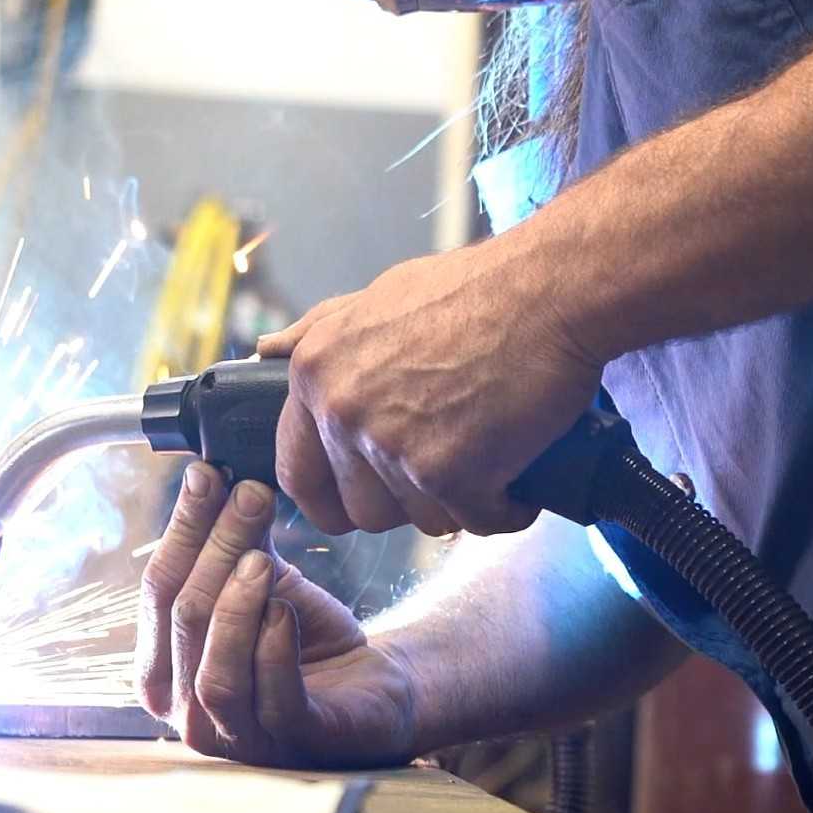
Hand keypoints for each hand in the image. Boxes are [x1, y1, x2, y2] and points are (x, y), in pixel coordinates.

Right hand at [137, 462, 421, 768]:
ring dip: (236, 606)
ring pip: (215, 672)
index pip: (157, 591)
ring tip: (261, 558)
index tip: (207, 474)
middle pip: (185, 621)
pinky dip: (274, 651)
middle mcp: (186, 713)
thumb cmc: (300, 636)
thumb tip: (209, 473)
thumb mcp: (259, 580)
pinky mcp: (293, 743)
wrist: (369, 683)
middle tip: (249, 496)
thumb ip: (229, 540)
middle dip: (215, 550)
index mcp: (163, 669)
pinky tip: (286, 614)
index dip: (182, 529)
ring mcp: (237, 738)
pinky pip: (272, 700)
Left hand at [259, 237, 601, 538]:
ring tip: (489, 457)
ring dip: (459, 503)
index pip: (297, 473)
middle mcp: (342, 412)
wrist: (547, 292)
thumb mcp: (373, 296)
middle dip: (406, 502)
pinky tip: (519, 471)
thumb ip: (317, 331)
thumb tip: (265, 350)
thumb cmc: (472, 290)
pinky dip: (505, 507)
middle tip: (447, 469)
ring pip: (421, 521)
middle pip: (361, 510)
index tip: (360, 501)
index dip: (331, 498)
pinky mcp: (450, 473)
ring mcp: (393, 446)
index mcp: (315, 373)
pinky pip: (476, 521)